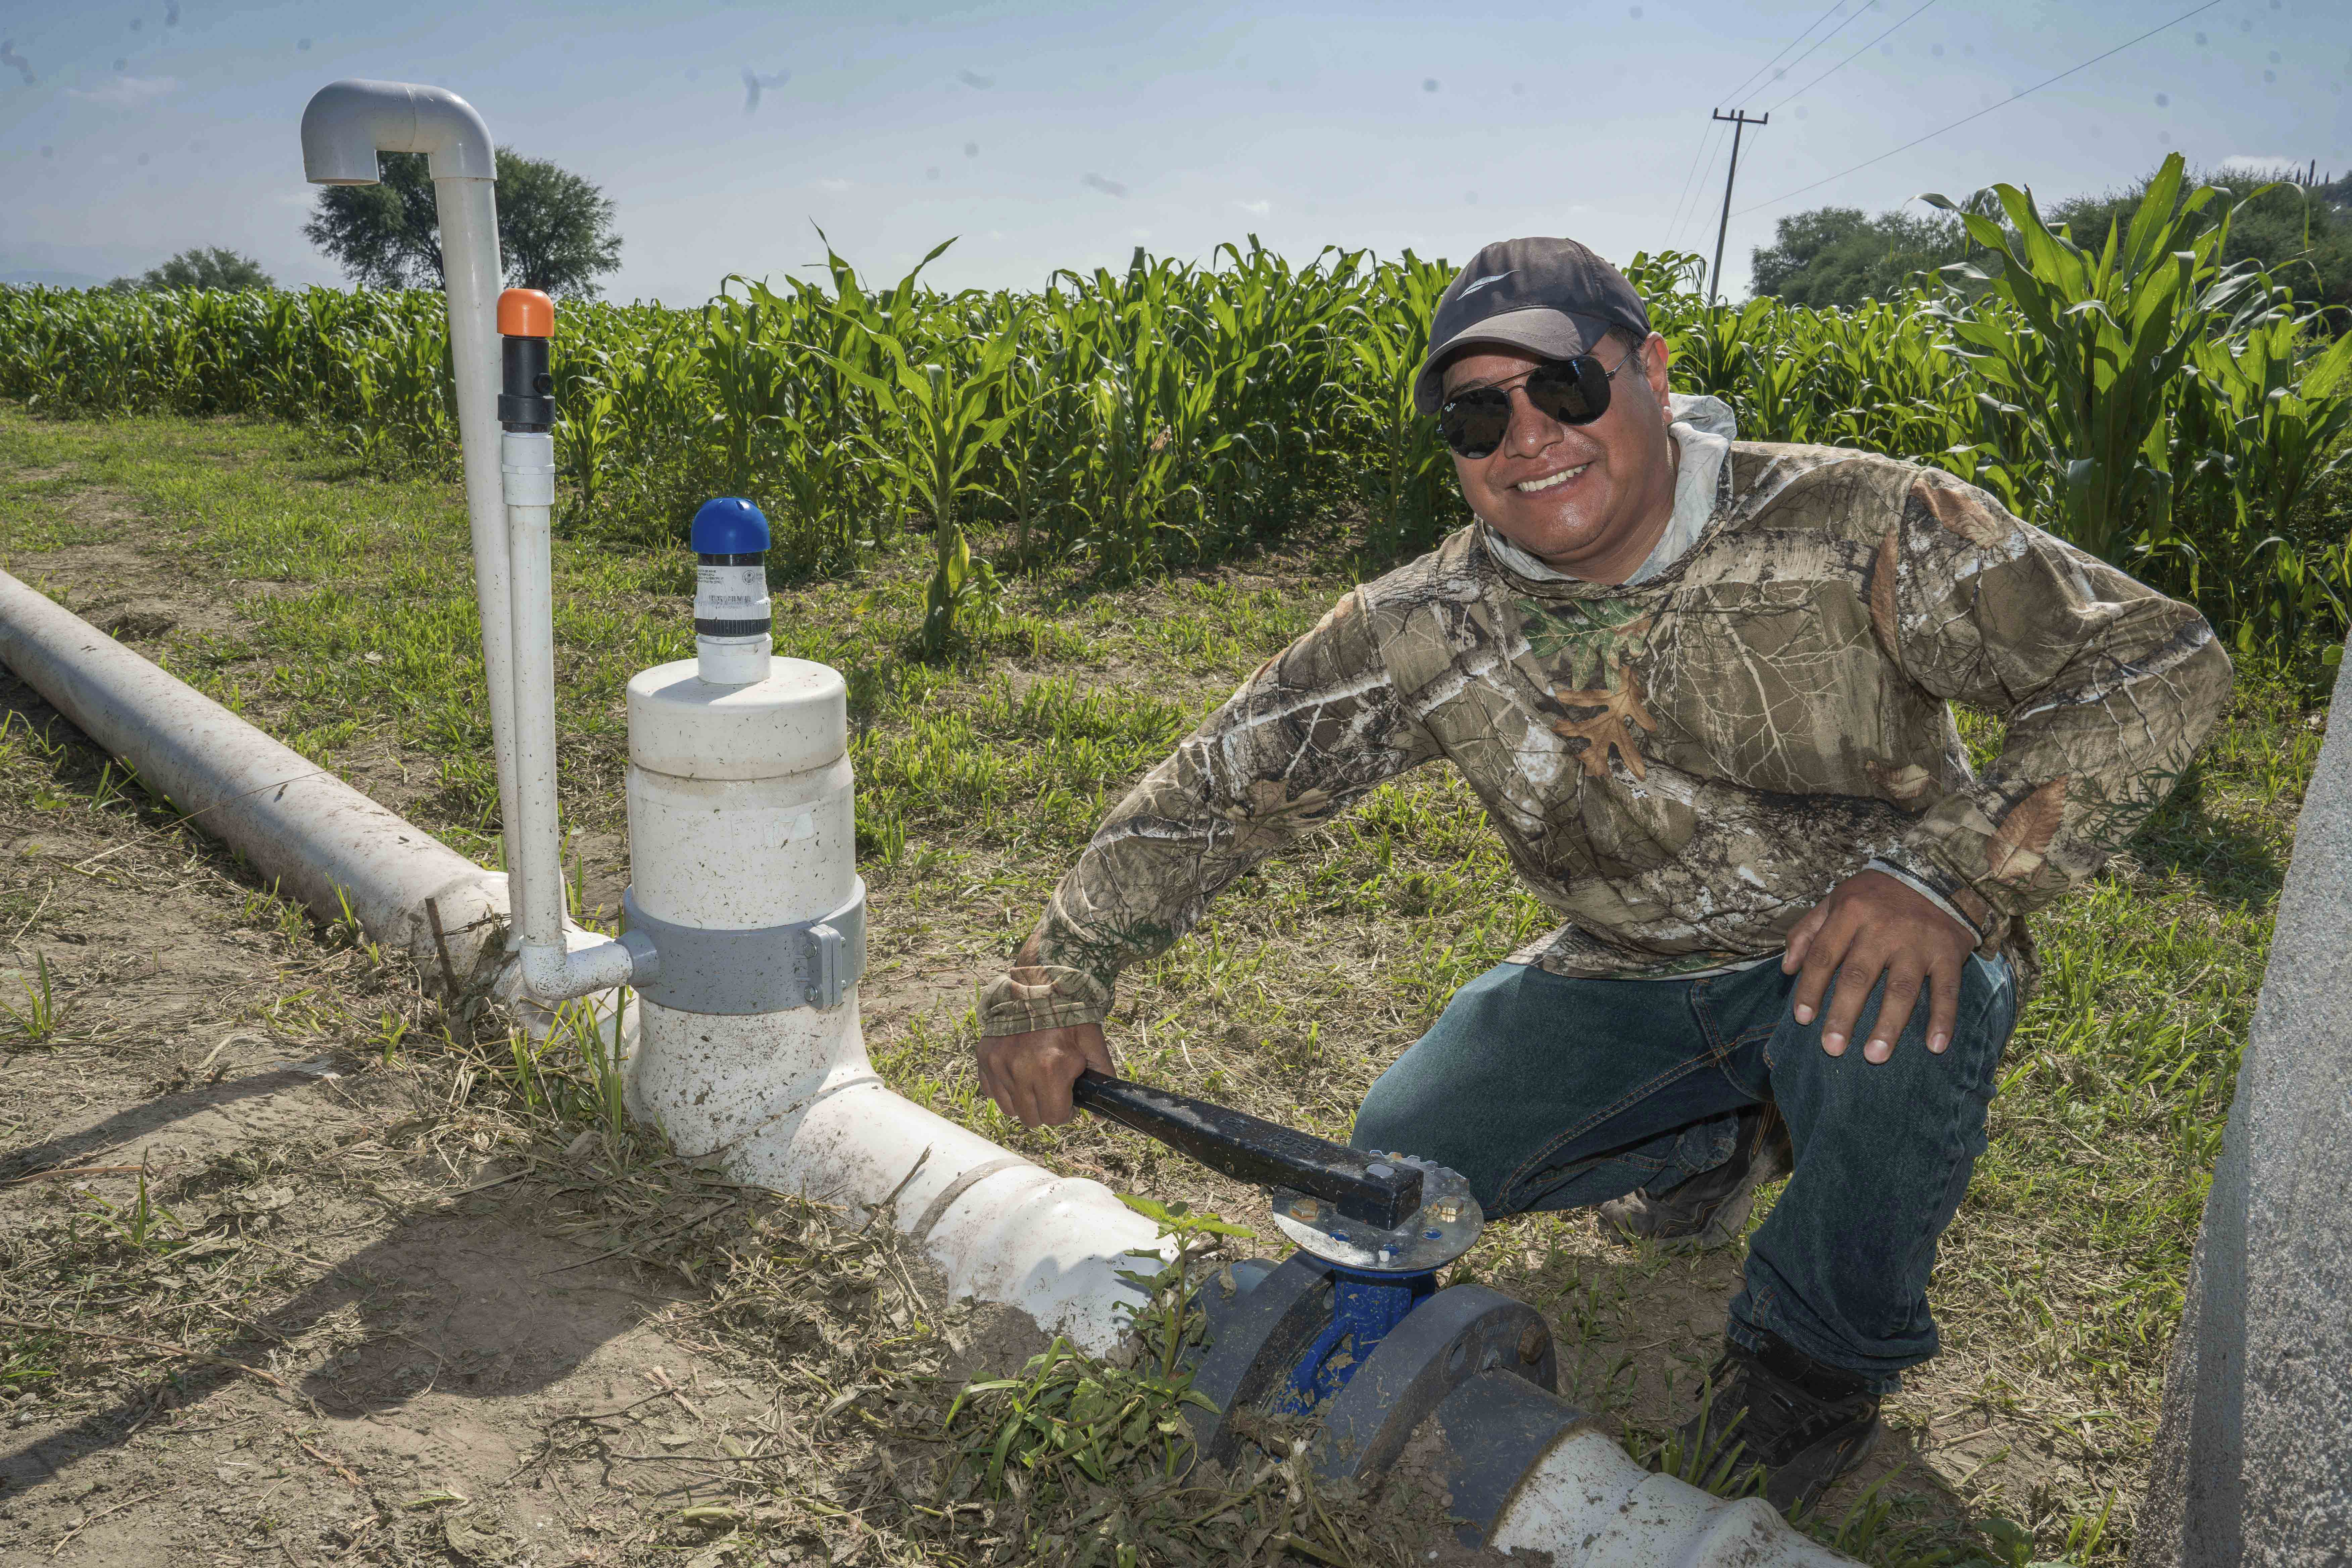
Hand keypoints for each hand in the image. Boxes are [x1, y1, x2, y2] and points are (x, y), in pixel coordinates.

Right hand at [976, 1022, 1114, 1127]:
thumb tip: (1100, 1117)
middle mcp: (1021, 1070)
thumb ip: (1102, 1078)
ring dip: (1025, 1102)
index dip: (1066, 1111)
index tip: (1068, 1098)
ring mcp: (998, 1064)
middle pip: (1032, 1118)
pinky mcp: (984, 1057)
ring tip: (1035, 1079)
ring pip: (1010, 1110)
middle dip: (1046, 1109)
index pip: (1055, 1117)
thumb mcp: (1093, 1042)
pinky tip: (1018, 1072)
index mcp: (1052, 1068)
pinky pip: (992, 1093)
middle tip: (1053, 1089)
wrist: (1037, 984)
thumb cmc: (1068, 1014)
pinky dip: (1005, 1089)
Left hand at [1781, 871, 1975, 1062]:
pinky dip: (1943, 1018)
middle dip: (1844, 1014)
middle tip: (1831, 1048)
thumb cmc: (1877, 894)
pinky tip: (1935, 1046)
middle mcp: (1883, 928)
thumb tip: (1787, 968)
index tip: (1802, 1019)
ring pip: (1901, 988)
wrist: (1938, 872)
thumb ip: (1808, 931)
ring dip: (1888, 1025)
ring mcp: (1918, 941)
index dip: (1811, 989)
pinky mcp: (1948, 951)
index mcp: (1851, 912)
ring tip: (1874, 1055)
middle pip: (1859, 976)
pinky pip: (1946, 989)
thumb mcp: (1836, 899)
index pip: (1823, 956)